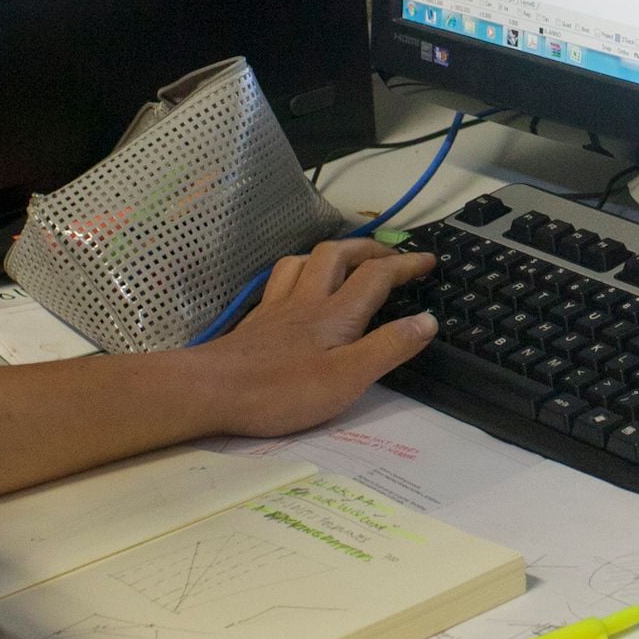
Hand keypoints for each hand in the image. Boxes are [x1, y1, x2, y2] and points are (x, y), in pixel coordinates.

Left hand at [191, 238, 437, 437]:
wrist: (211, 389)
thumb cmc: (282, 390)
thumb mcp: (348, 378)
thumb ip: (388, 348)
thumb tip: (427, 320)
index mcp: (336, 314)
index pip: (377, 276)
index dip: (405, 264)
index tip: (428, 260)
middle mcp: (307, 300)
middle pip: (338, 255)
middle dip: (369, 249)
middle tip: (390, 255)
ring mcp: (277, 307)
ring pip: (305, 261)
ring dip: (331, 253)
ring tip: (345, 261)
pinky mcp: (256, 321)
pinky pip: (280, 280)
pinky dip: (298, 271)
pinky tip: (297, 286)